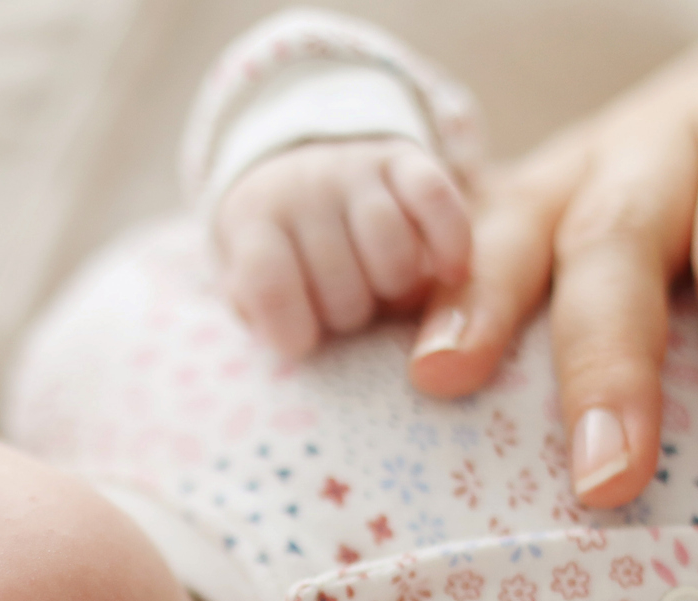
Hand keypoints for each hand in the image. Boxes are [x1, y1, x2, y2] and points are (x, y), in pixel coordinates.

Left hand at [215, 137, 471, 359]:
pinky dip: (449, 241)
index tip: (304, 343)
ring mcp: (357, 168)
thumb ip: (259, 311)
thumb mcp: (248, 280)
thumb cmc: (280, 252)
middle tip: (344, 307)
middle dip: (349, 313)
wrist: (303, 171)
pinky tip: (448, 273)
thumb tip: (289, 335)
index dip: (292, 327)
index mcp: (254, 218)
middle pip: (340, 281)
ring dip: (396, 288)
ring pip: (391, 247)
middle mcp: (304, 184)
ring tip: (384, 291)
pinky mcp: (408, 160)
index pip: (268, 280)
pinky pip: (436, 198)